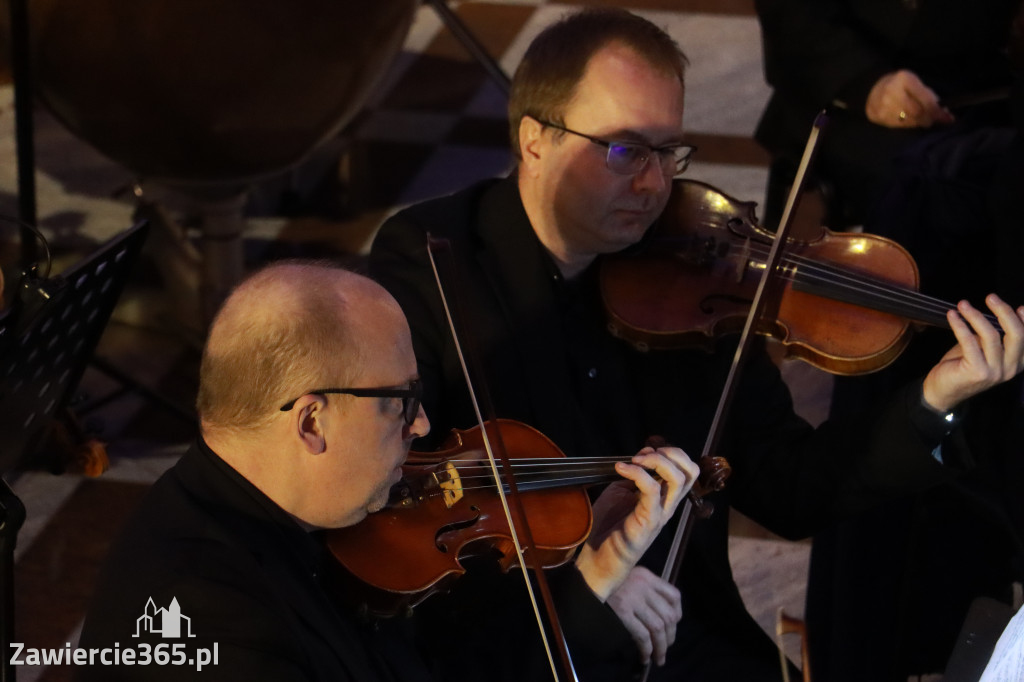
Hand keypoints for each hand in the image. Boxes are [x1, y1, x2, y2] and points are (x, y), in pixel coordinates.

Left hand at [574, 446, 697, 600]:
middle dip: (672, 453)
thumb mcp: (620, 491)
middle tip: (645, 455)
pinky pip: (652, 489)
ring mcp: (660, 514)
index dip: (669, 454)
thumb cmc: (607, 527)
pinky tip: (621, 469)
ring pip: (679, 479)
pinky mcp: (648, 521)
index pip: (685, 470)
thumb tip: (644, 454)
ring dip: (657, 461)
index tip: (643, 452)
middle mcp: (668, 505)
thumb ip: (635, 475)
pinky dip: (636, 473)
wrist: (596, 559)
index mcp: (664, 498)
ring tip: (635, 461)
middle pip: (691, 472)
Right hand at [606, 566, 681, 665]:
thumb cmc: (606, 580)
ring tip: (659, 657)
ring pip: (658, 628)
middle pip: (668, 615)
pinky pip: (642, 635)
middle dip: (670, 636)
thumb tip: (659, 612)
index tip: (673, 625)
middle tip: (666, 647)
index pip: (674, 595)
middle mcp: (644, 586)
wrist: (585, 580)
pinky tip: (644, 656)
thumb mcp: (628, 576)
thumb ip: (645, 587)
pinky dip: (646, 649)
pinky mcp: (622, 611)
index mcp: (647, 576)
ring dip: (661, 647)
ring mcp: (633, 599)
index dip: (678, 613)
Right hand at [865, 70, 954, 127]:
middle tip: (934, 120)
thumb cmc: (899, 85)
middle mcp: (893, 93)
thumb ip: (927, 95)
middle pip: (917, 113)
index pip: (925, 99)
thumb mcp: (914, 82)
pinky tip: (909, 120)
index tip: (949, 118)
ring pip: (909, 121)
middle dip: (929, 118)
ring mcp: (884, 106)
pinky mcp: (879, 117)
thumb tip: (943, 111)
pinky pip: (900, 125)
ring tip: (922, 119)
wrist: (871, 90)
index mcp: (905, 79)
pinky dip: (909, 124)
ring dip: (919, 122)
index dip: (938, 111)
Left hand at [922, 294, 1023, 411]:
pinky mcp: (977, 371)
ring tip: (962, 304)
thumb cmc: (963, 365)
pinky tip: (953, 315)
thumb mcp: (983, 348)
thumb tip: (1001, 310)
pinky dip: (960, 324)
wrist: (942, 391)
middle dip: (1004, 312)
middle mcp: (1011, 369)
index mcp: (1017, 363)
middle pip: (1016, 334)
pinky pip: (969, 341)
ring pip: (991, 335)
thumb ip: (995, 335)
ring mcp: (995, 371)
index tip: (1019, 307)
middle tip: (990, 297)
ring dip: (975, 315)